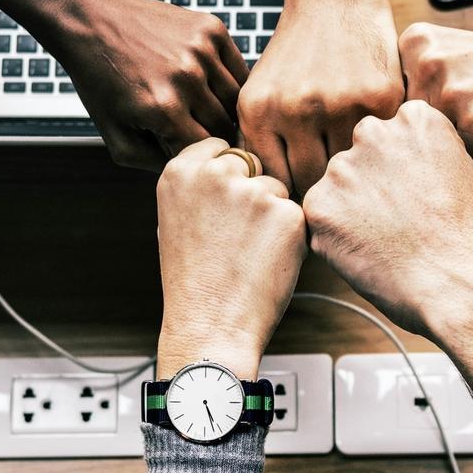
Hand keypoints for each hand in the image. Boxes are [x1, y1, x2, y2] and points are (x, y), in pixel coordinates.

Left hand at [48, 0, 247, 168]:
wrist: (90, 17)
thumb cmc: (100, 79)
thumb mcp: (114, 135)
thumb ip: (153, 163)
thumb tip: (193, 171)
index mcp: (163, 110)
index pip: (205, 152)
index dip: (199, 158)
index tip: (191, 153)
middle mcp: (186, 78)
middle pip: (225, 127)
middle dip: (214, 136)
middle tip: (199, 134)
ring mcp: (202, 50)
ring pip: (237, 100)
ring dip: (224, 110)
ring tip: (203, 110)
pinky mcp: (211, 29)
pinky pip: (238, 69)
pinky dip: (229, 82)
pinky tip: (209, 85)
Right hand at [155, 138, 307, 377]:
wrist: (210, 325)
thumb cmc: (193, 280)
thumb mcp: (175, 219)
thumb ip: (198, 185)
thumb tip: (227, 162)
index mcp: (181, 171)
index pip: (221, 147)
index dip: (229, 174)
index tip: (224, 201)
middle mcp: (215, 174)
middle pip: (252, 164)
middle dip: (252, 191)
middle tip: (236, 236)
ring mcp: (253, 192)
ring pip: (277, 190)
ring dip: (272, 215)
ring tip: (248, 253)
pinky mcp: (286, 214)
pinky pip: (297, 214)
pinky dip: (290, 236)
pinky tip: (267, 261)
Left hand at [238, 0, 402, 196]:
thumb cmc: (297, 54)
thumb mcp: (261, 92)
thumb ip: (262, 143)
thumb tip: (273, 202)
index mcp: (259, 111)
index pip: (275, 182)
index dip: (291, 196)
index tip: (305, 198)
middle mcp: (295, 109)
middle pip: (311, 184)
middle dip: (323, 192)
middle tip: (336, 195)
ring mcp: (340, 104)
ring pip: (349, 170)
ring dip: (356, 176)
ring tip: (360, 179)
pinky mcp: (380, 98)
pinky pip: (380, 146)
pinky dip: (381, 151)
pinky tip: (380, 150)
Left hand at [304, 101, 472, 448]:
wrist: (465, 291)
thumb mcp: (464, 177)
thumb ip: (430, 154)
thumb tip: (418, 153)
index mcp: (417, 117)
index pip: (385, 130)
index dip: (392, 170)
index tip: (405, 199)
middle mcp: (375, 133)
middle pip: (354, 156)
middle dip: (367, 191)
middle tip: (395, 230)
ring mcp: (344, 169)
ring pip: (333, 190)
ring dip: (350, 217)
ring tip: (386, 248)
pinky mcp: (321, 209)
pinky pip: (315, 223)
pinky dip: (334, 243)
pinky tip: (366, 258)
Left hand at [399, 21, 472, 161]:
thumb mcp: (443, 51)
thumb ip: (409, 80)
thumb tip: (378, 135)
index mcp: (412, 42)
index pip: (393, 100)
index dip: (420, 107)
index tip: (447, 94)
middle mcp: (426, 64)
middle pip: (411, 123)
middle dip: (437, 126)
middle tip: (470, 105)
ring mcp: (450, 93)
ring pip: (433, 142)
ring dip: (457, 140)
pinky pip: (462, 155)